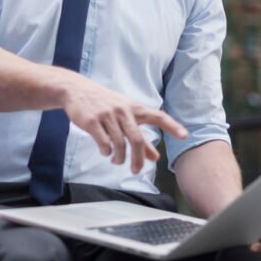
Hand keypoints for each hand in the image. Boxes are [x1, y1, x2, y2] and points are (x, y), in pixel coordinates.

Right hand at [61, 72, 187, 173]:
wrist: (76, 90)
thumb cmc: (104, 104)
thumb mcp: (124, 116)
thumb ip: (140, 137)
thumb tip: (155, 157)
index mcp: (134, 108)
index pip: (157, 116)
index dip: (172, 126)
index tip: (184, 135)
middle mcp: (122, 110)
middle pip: (137, 139)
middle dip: (138, 159)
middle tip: (136, 170)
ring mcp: (107, 115)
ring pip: (119, 144)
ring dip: (119, 158)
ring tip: (116, 161)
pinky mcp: (92, 121)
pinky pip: (103, 142)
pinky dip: (106, 152)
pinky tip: (105, 152)